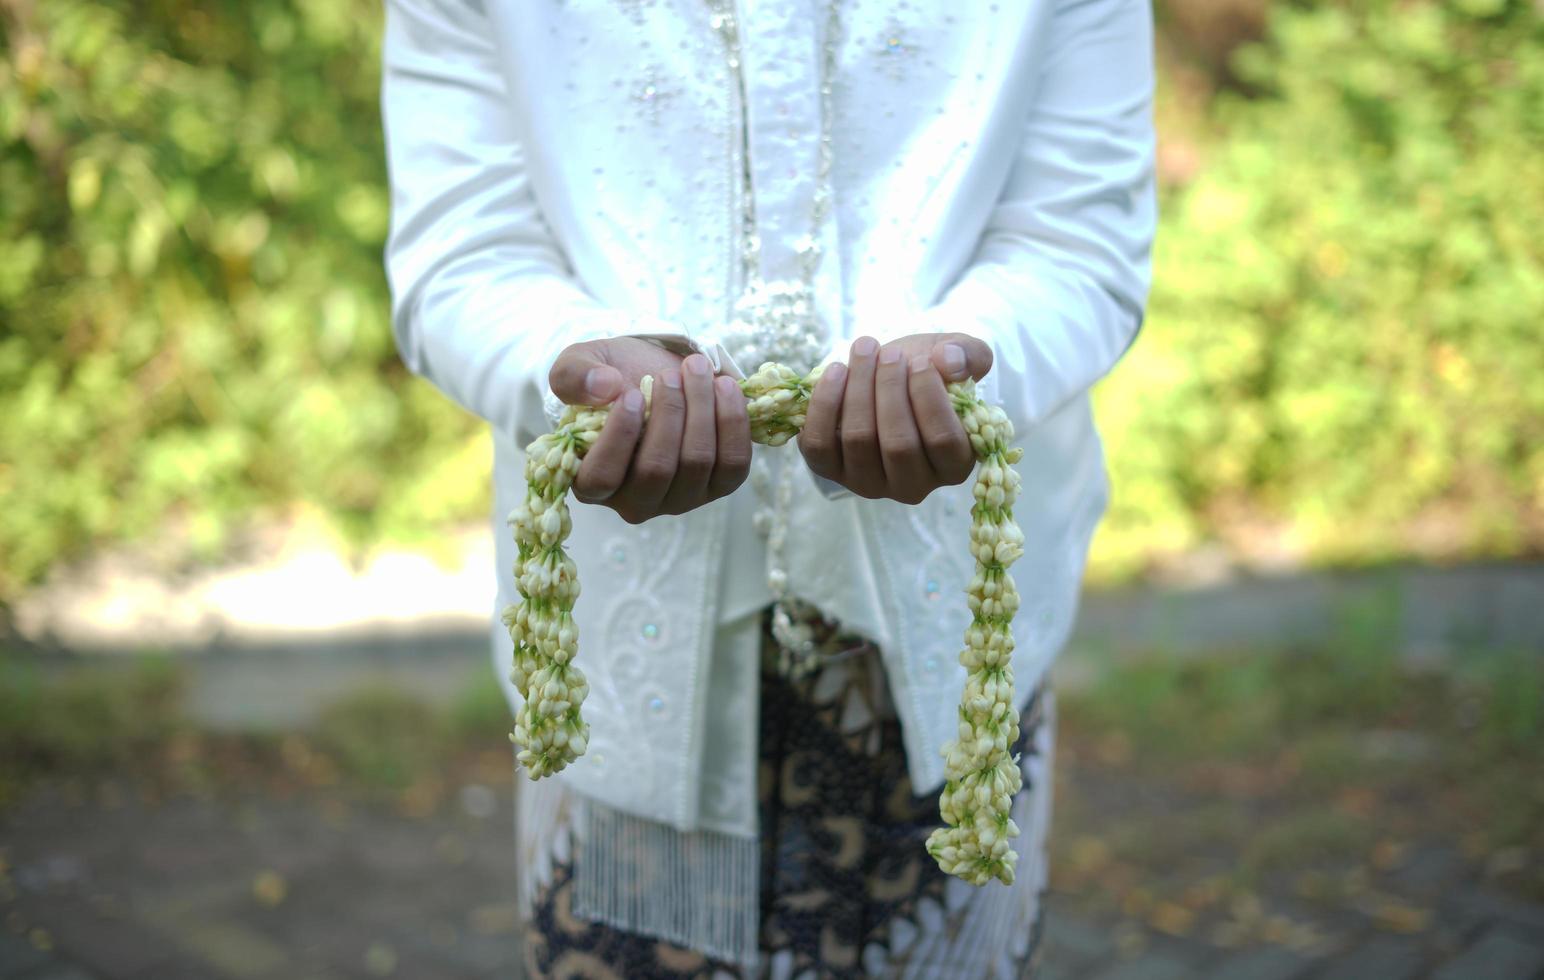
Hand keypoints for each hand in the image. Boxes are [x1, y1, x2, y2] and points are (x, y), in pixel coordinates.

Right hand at [548, 337, 752, 522]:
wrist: (658, 376)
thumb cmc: (613, 379)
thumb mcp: (580, 365)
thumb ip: (574, 374)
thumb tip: (605, 388)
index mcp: (592, 482)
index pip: (602, 478)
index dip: (619, 436)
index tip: (632, 393)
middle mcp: (635, 501)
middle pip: (657, 469)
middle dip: (669, 413)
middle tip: (672, 373)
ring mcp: (679, 498)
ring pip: (697, 463)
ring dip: (702, 409)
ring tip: (697, 369)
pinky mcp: (718, 486)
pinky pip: (734, 463)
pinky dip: (733, 421)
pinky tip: (724, 386)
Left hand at [796, 333, 992, 503]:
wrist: (884, 379)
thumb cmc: (926, 373)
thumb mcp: (956, 358)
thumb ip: (968, 355)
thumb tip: (949, 362)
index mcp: (953, 465)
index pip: (943, 440)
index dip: (930, 397)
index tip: (920, 361)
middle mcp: (913, 485)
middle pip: (898, 444)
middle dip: (890, 389)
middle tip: (889, 352)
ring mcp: (869, 483)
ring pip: (859, 440)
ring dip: (859, 387)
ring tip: (864, 350)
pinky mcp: (830, 471)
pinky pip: (820, 444)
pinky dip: (825, 404)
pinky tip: (836, 371)